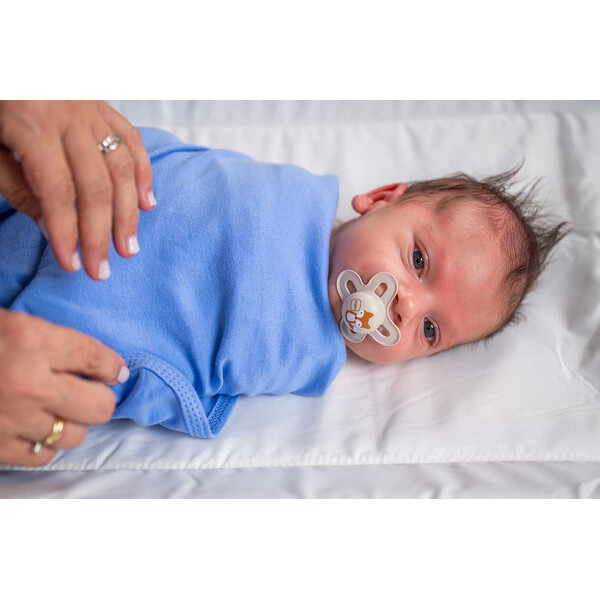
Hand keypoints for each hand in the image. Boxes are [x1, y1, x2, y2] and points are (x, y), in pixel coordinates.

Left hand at [0, 100, 155, 280]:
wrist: (8, 49)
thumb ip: (19, 187)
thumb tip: (55, 229)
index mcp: (32, 122)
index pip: (58, 190)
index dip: (66, 231)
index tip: (72, 264)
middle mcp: (69, 115)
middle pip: (96, 185)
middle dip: (100, 232)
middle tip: (102, 269)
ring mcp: (92, 109)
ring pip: (122, 167)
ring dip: (128, 213)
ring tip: (129, 247)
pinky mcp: (104, 106)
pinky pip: (133, 141)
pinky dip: (143, 175)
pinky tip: (146, 204)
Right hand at [0, 309, 128, 465]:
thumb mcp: (9, 324)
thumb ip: (52, 342)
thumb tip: (100, 365)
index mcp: (31, 340)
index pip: (97, 358)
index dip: (112, 366)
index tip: (113, 371)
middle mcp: (27, 382)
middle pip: (99, 406)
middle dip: (100, 399)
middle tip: (91, 392)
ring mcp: (11, 419)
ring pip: (75, 434)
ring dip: (72, 422)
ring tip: (58, 409)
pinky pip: (44, 455)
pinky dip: (45, 442)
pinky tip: (35, 427)